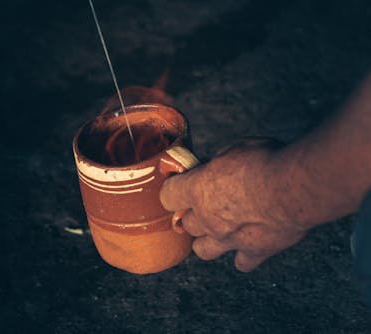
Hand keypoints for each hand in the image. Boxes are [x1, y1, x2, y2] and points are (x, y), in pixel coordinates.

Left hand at [160, 139, 308, 271]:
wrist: (296, 188)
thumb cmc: (266, 161)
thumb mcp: (234, 148)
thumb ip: (218, 163)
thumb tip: (214, 167)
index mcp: (196, 190)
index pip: (167, 196)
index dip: (173, 189)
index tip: (181, 184)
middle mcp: (206, 218)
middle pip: (186, 223)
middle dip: (193, 214)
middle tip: (206, 203)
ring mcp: (227, 239)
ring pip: (202, 250)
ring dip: (207, 240)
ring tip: (219, 228)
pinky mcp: (254, 251)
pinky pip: (241, 262)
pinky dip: (243, 255)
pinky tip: (249, 244)